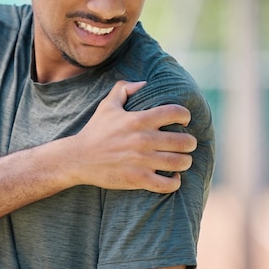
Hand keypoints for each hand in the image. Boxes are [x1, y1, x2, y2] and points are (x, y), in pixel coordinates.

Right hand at [71, 81, 195, 192]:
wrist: (78, 159)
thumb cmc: (95, 131)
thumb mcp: (107, 106)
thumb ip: (124, 89)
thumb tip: (143, 84)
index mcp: (139, 119)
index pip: (175, 112)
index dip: (185, 116)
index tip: (183, 122)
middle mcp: (143, 139)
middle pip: (184, 141)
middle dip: (190, 143)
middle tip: (187, 144)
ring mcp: (142, 161)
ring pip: (179, 163)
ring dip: (184, 162)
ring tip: (181, 161)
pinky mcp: (138, 179)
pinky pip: (167, 184)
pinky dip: (174, 182)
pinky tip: (172, 178)